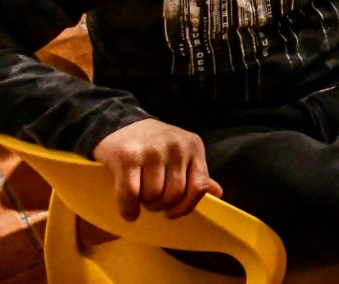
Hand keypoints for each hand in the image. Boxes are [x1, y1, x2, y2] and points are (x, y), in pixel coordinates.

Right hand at [92, 118, 222, 220]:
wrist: (120, 124)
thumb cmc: (153, 144)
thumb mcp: (181, 152)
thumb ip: (196, 173)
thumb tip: (218, 193)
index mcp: (194, 147)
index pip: (199, 186)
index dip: (187, 206)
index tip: (173, 213)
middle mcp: (177, 147)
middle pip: (174, 194)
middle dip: (161, 205)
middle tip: (152, 202)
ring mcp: (153, 151)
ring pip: (153, 195)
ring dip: (144, 204)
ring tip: (140, 197)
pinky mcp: (128, 157)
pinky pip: (130, 194)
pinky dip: (128, 209)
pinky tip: (128, 210)